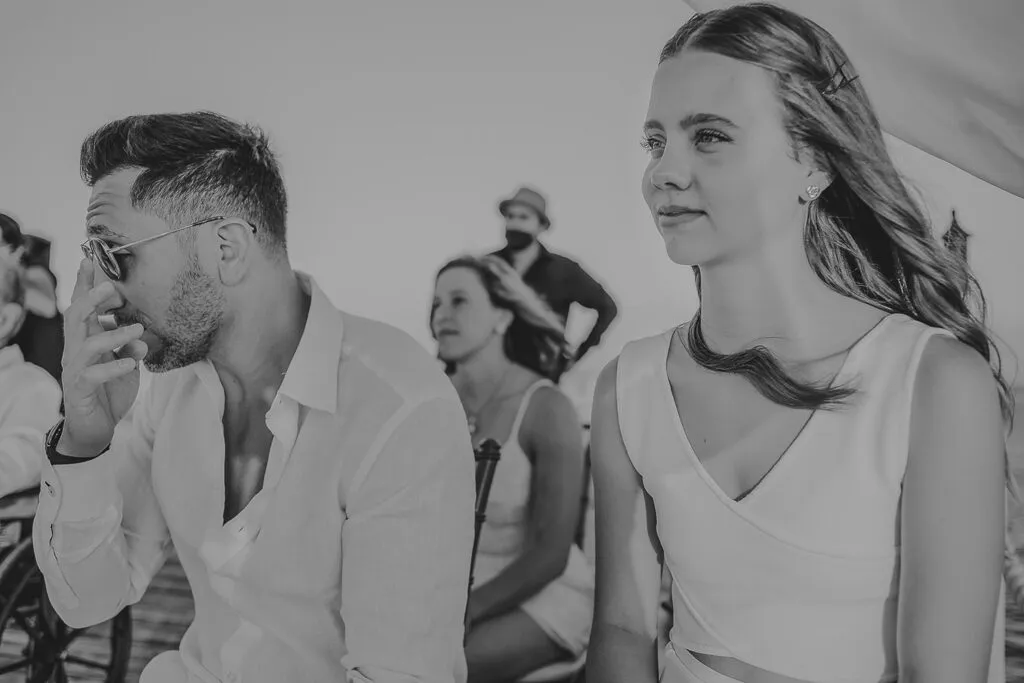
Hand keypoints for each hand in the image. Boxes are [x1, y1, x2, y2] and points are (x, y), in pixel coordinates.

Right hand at [59, 259, 147, 457]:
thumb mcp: (127, 363)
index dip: (84, 283)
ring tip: (137, 329)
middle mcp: (77, 350)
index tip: (91, 258)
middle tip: (112, 286)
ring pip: (86, 344)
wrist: (95, 427)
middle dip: (92, 298)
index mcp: (86, 339)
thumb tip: (141, 336)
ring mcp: (76, 369)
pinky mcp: (80, 389)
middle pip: (75, 316)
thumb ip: (132, 346)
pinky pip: (93, 374)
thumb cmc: (109, 390)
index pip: (82, 306)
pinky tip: (131, 362)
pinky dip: (113, 366)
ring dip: (113, 334)